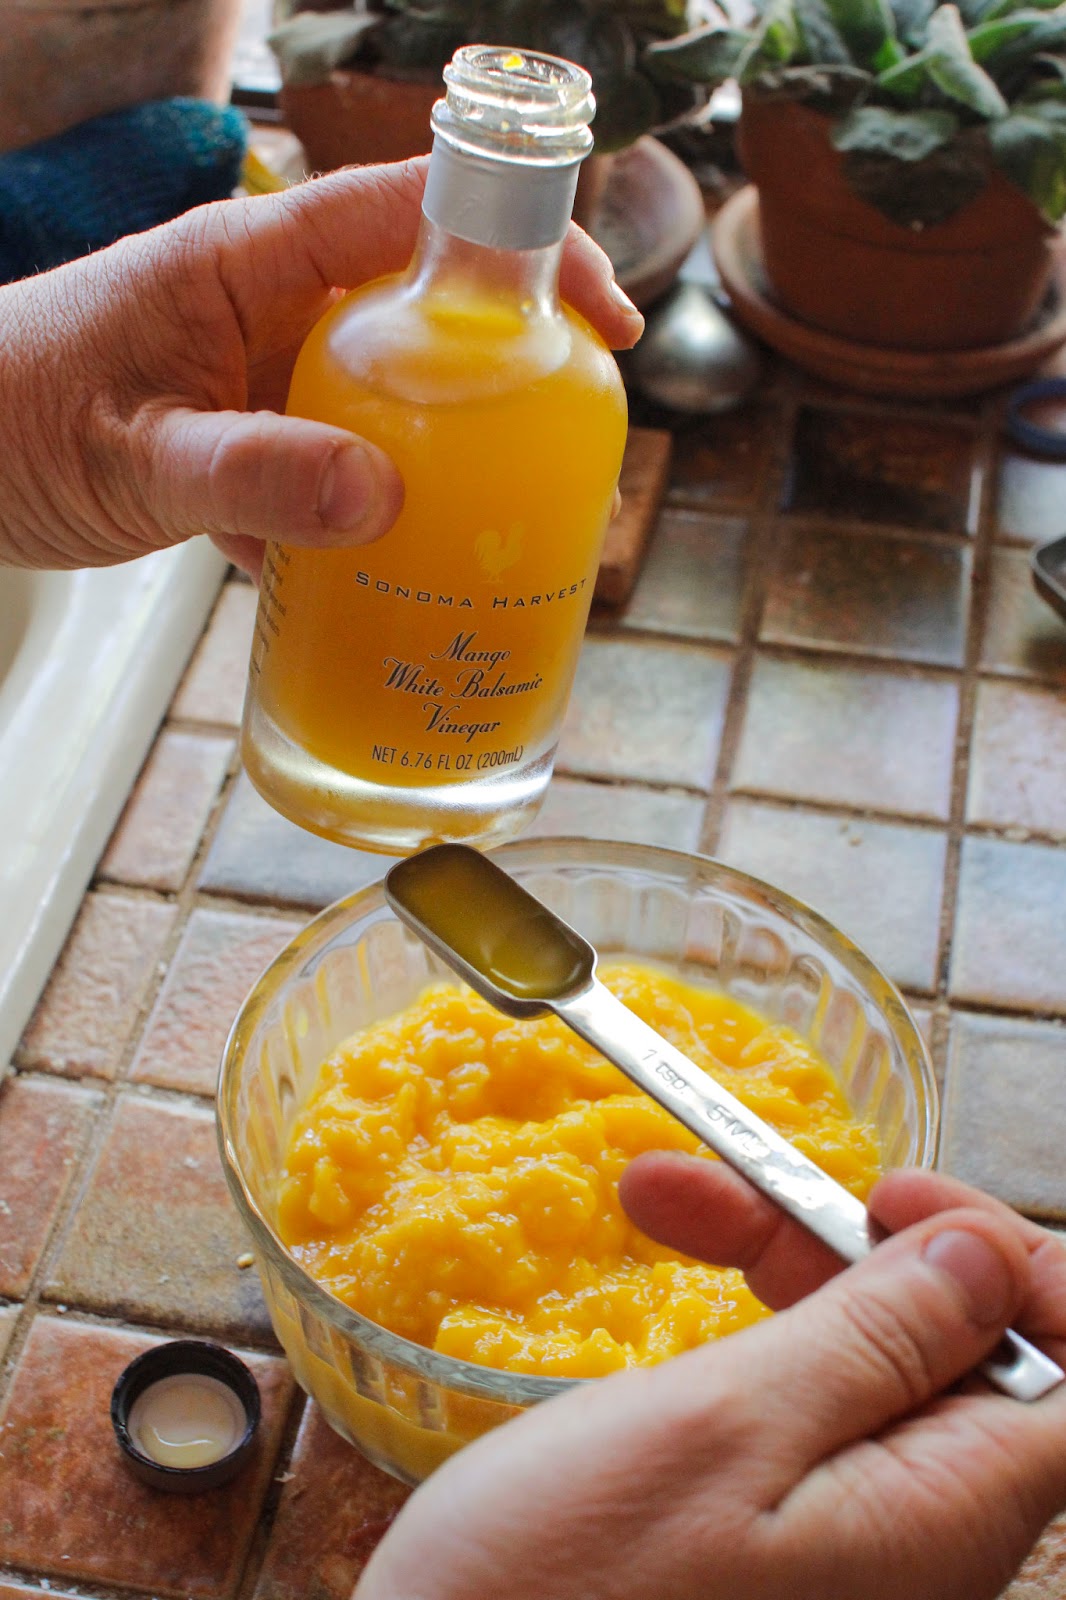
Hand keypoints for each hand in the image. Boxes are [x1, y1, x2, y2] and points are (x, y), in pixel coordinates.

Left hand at [0, 159, 642, 574]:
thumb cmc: (7, 422)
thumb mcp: (133, 456)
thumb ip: (249, 473)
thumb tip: (382, 494)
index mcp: (249, 261)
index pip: (415, 213)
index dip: (525, 247)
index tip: (601, 315)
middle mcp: (270, 305)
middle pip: (428, 304)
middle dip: (512, 363)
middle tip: (577, 437)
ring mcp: (264, 372)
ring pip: (394, 391)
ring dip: (455, 447)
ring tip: (514, 515)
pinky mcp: (252, 436)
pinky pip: (345, 459)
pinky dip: (385, 509)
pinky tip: (410, 569)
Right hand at [355, 1161, 1065, 1599]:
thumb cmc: (563, 1591)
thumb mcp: (722, 1430)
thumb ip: (873, 1340)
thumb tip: (985, 1258)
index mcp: (945, 1519)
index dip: (1014, 1262)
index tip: (891, 1200)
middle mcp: (925, 1541)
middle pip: (959, 1350)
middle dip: (854, 1244)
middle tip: (737, 1180)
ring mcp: (855, 1550)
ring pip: (870, 1367)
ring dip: (781, 1267)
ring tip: (664, 1198)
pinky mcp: (784, 1551)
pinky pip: (808, 1418)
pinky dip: (748, 1334)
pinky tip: (672, 1289)